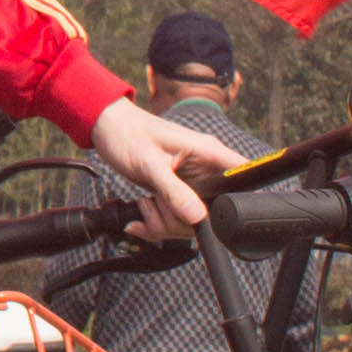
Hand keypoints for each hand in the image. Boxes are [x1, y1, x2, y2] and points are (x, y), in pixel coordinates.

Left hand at [88, 95, 255, 235]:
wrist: (107, 128)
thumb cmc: (127, 133)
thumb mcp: (149, 164)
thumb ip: (173, 190)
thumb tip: (197, 216)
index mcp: (208, 154)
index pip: (243, 175)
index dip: (238, 199)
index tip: (210, 211)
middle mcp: (205, 170)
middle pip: (213, 213)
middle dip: (180, 220)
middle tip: (157, 205)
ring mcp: (192, 184)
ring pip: (192, 222)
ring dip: (164, 223)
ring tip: (146, 203)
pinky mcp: (178, 194)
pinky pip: (176, 221)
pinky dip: (156, 224)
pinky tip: (142, 212)